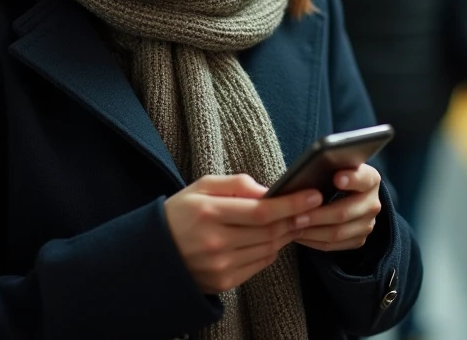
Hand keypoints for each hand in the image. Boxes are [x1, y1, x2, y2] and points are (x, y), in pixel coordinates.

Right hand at [164, 174, 322, 293]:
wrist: (153, 255)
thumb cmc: (180, 214)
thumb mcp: (201, 187)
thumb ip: (236, 184)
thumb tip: (269, 191)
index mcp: (208, 213)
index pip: (261, 211)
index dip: (291, 204)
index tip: (313, 195)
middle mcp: (215, 243)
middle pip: (270, 232)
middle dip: (295, 218)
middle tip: (310, 207)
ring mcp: (221, 266)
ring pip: (269, 249)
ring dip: (287, 234)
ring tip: (294, 220)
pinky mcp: (225, 282)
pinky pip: (260, 264)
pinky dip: (272, 249)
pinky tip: (273, 238)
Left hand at [294, 164, 382, 251]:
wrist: (347, 195)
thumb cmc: (333, 176)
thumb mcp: (334, 168)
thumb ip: (327, 169)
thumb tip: (306, 175)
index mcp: (370, 179)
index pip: (364, 178)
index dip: (352, 179)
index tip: (336, 178)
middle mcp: (373, 203)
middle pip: (345, 212)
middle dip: (318, 215)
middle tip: (296, 215)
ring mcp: (368, 224)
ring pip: (338, 233)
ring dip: (312, 231)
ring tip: (292, 226)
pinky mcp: (359, 240)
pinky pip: (334, 245)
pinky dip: (314, 241)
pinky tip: (299, 235)